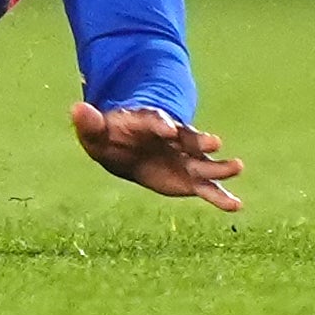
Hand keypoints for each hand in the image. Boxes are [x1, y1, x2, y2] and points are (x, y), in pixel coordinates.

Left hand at [71, 101, 242, 211]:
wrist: (127, 150)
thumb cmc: (110, 137)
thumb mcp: (96, 131)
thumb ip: (89, 122)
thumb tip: (76, 109)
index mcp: (148, 122)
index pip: (155, 120)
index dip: (161, 123)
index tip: (168, 128)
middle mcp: (173, 138)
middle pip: (188, 137)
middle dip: (199, 139)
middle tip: (214, 142)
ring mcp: (184, 158)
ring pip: (205, 161)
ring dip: (220, 165)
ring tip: (237, 167)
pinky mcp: (190, 179)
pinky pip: (208, 189)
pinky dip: (221, 197)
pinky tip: (237, 206)